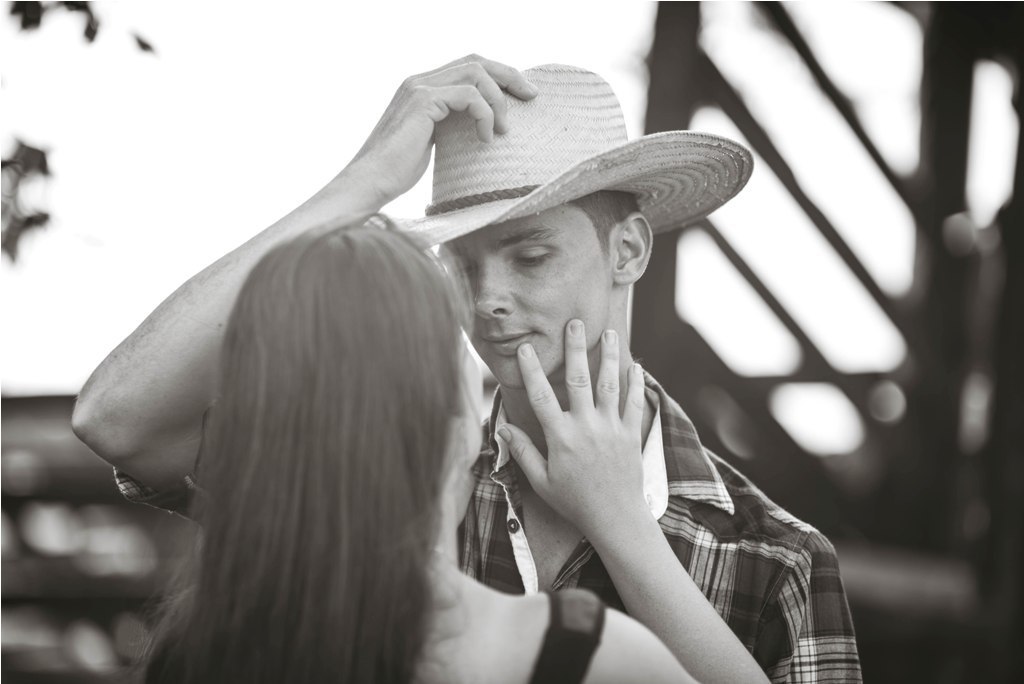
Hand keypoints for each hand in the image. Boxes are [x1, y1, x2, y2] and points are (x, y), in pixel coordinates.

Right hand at [342, 54, 537, 208]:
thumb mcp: (430, 142)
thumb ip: (449, 126)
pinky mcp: (422, 100)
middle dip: (509, 76)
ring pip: (476, 73)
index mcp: (421, 87)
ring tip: (503, 129)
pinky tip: (486, 138)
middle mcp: (419, 79)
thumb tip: (478, 130)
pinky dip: (485, 115)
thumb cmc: (397, 171)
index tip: (521, 96)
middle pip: (476, 60)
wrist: (370, 181)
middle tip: (531, 96)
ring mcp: (419, 87)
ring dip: (498, 100)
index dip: (499, 76)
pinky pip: (469, 95)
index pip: (468, 66)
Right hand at [497, 320, 648, 541]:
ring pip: (610, 384)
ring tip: (611, 332)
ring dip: (609, 356)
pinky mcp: (630, 434)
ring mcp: (611, 428)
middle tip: (575, 322)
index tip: (525, 348)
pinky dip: (635, 383)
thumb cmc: (574, 502)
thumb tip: (503, 427)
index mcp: (561, 437)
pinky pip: (634, 403)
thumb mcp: (542, 481)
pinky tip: (635, 364)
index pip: (541, 396)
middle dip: (576, 348)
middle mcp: (586, 427)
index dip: (531, 370)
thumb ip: (523, 451)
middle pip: (579, 379)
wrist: (615, 519)